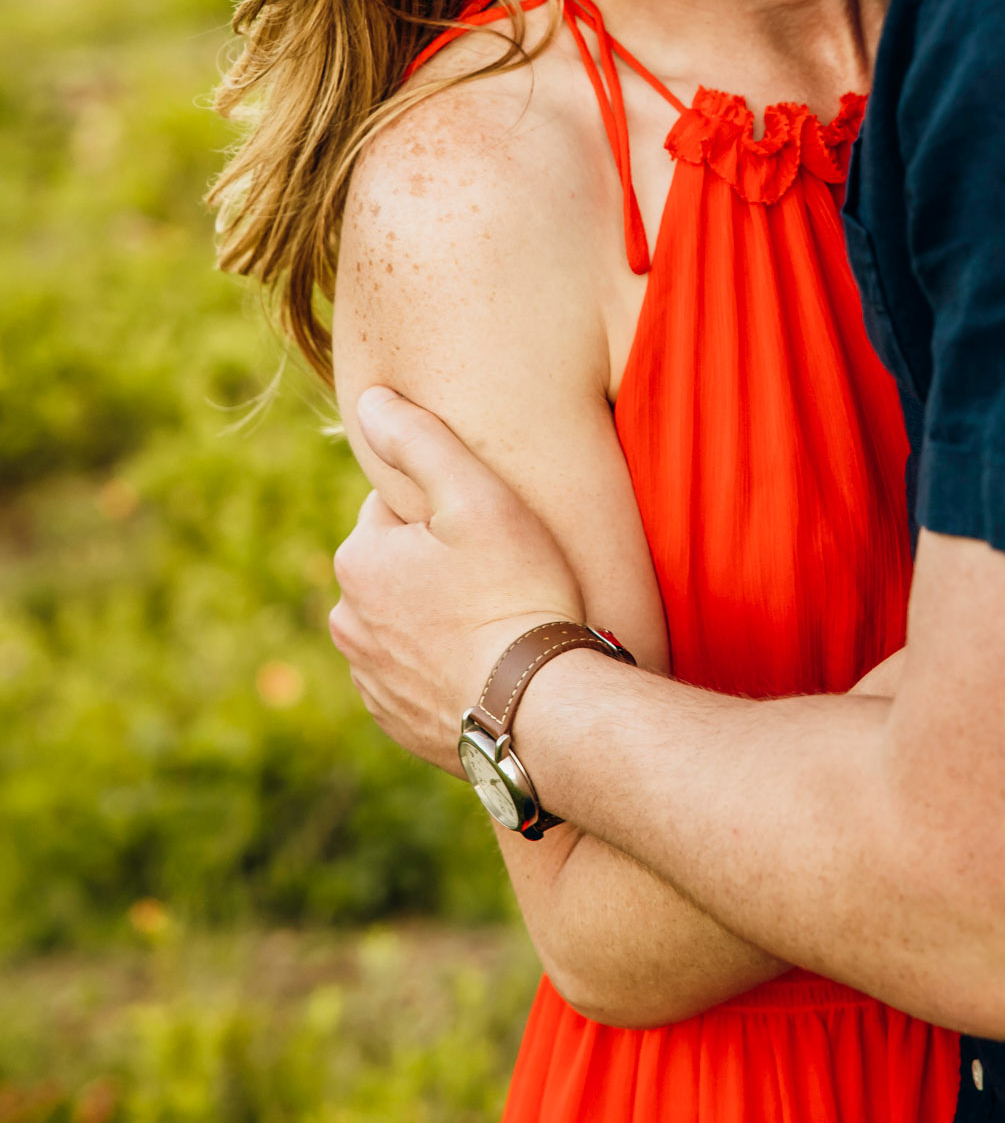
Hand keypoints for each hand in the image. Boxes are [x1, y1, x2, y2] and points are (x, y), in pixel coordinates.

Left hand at [330, 386, 584, 770]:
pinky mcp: (397, 722)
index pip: (398, 510)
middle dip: (437, 566)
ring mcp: (371, 679)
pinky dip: (443, 665)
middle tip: (500, 575)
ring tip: (497, 622)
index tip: (490, 532)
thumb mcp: (476, 495)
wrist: (538, 708)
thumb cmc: (515, 592)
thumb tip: (371, 400)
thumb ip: (419, 440)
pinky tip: (487, 665)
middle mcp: (349, 622)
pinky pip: (416, 674)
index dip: (450, 512)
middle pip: (399, 568)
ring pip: (405, 622)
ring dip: (438, 616)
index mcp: (358, 560)